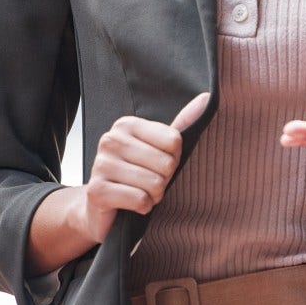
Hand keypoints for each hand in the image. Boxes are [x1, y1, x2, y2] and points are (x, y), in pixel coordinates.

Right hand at [68, 92, 208, 247]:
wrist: (101, 208)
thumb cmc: (136, 175)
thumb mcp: (158, 148)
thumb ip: (182, 123)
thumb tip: (208, 97)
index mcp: (126, 125)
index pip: (174, 140)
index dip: (174, 159)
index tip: (159, 164)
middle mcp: (111, 140)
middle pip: (166, 164)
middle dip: (164, 180)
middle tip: (148, 182)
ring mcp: (101, 165)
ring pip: (155, 184)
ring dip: (154, 196)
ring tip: (140, 192)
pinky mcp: (97, 191)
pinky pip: (140, 200)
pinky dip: (143, 207)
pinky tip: (131, 205)